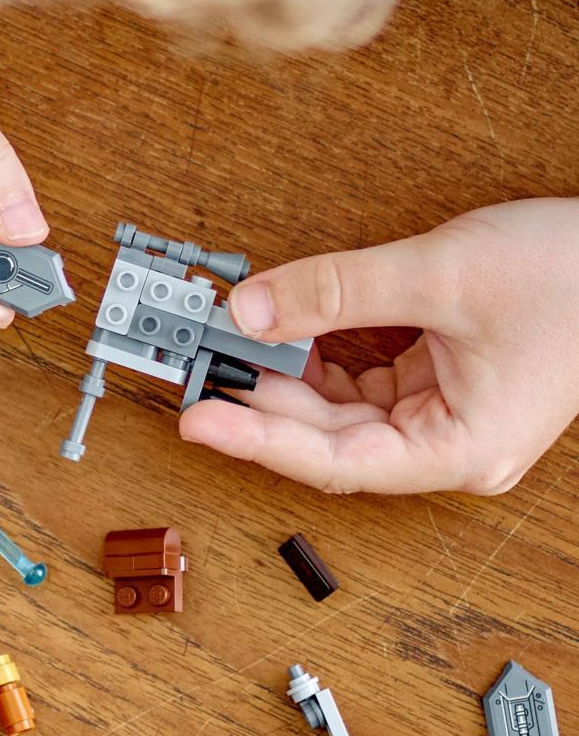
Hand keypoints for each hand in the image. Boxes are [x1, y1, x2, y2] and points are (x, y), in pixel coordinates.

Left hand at [179, 200, 578, 493]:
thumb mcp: (443, 273)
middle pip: (330, 437)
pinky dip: (319, 353)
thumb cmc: (575, 274)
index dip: (259, 440)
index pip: (335, 462)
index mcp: (461, 448)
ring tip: (225, 343)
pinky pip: (362, 379)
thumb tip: (250, 308)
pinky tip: (281, 328)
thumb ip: (339, 291)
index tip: (197, 419)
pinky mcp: (440, 383)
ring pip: (340, 408)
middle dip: (260, 398)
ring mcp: (444, 415)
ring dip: (284, 374)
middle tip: (194, 367)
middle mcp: (449, 444)